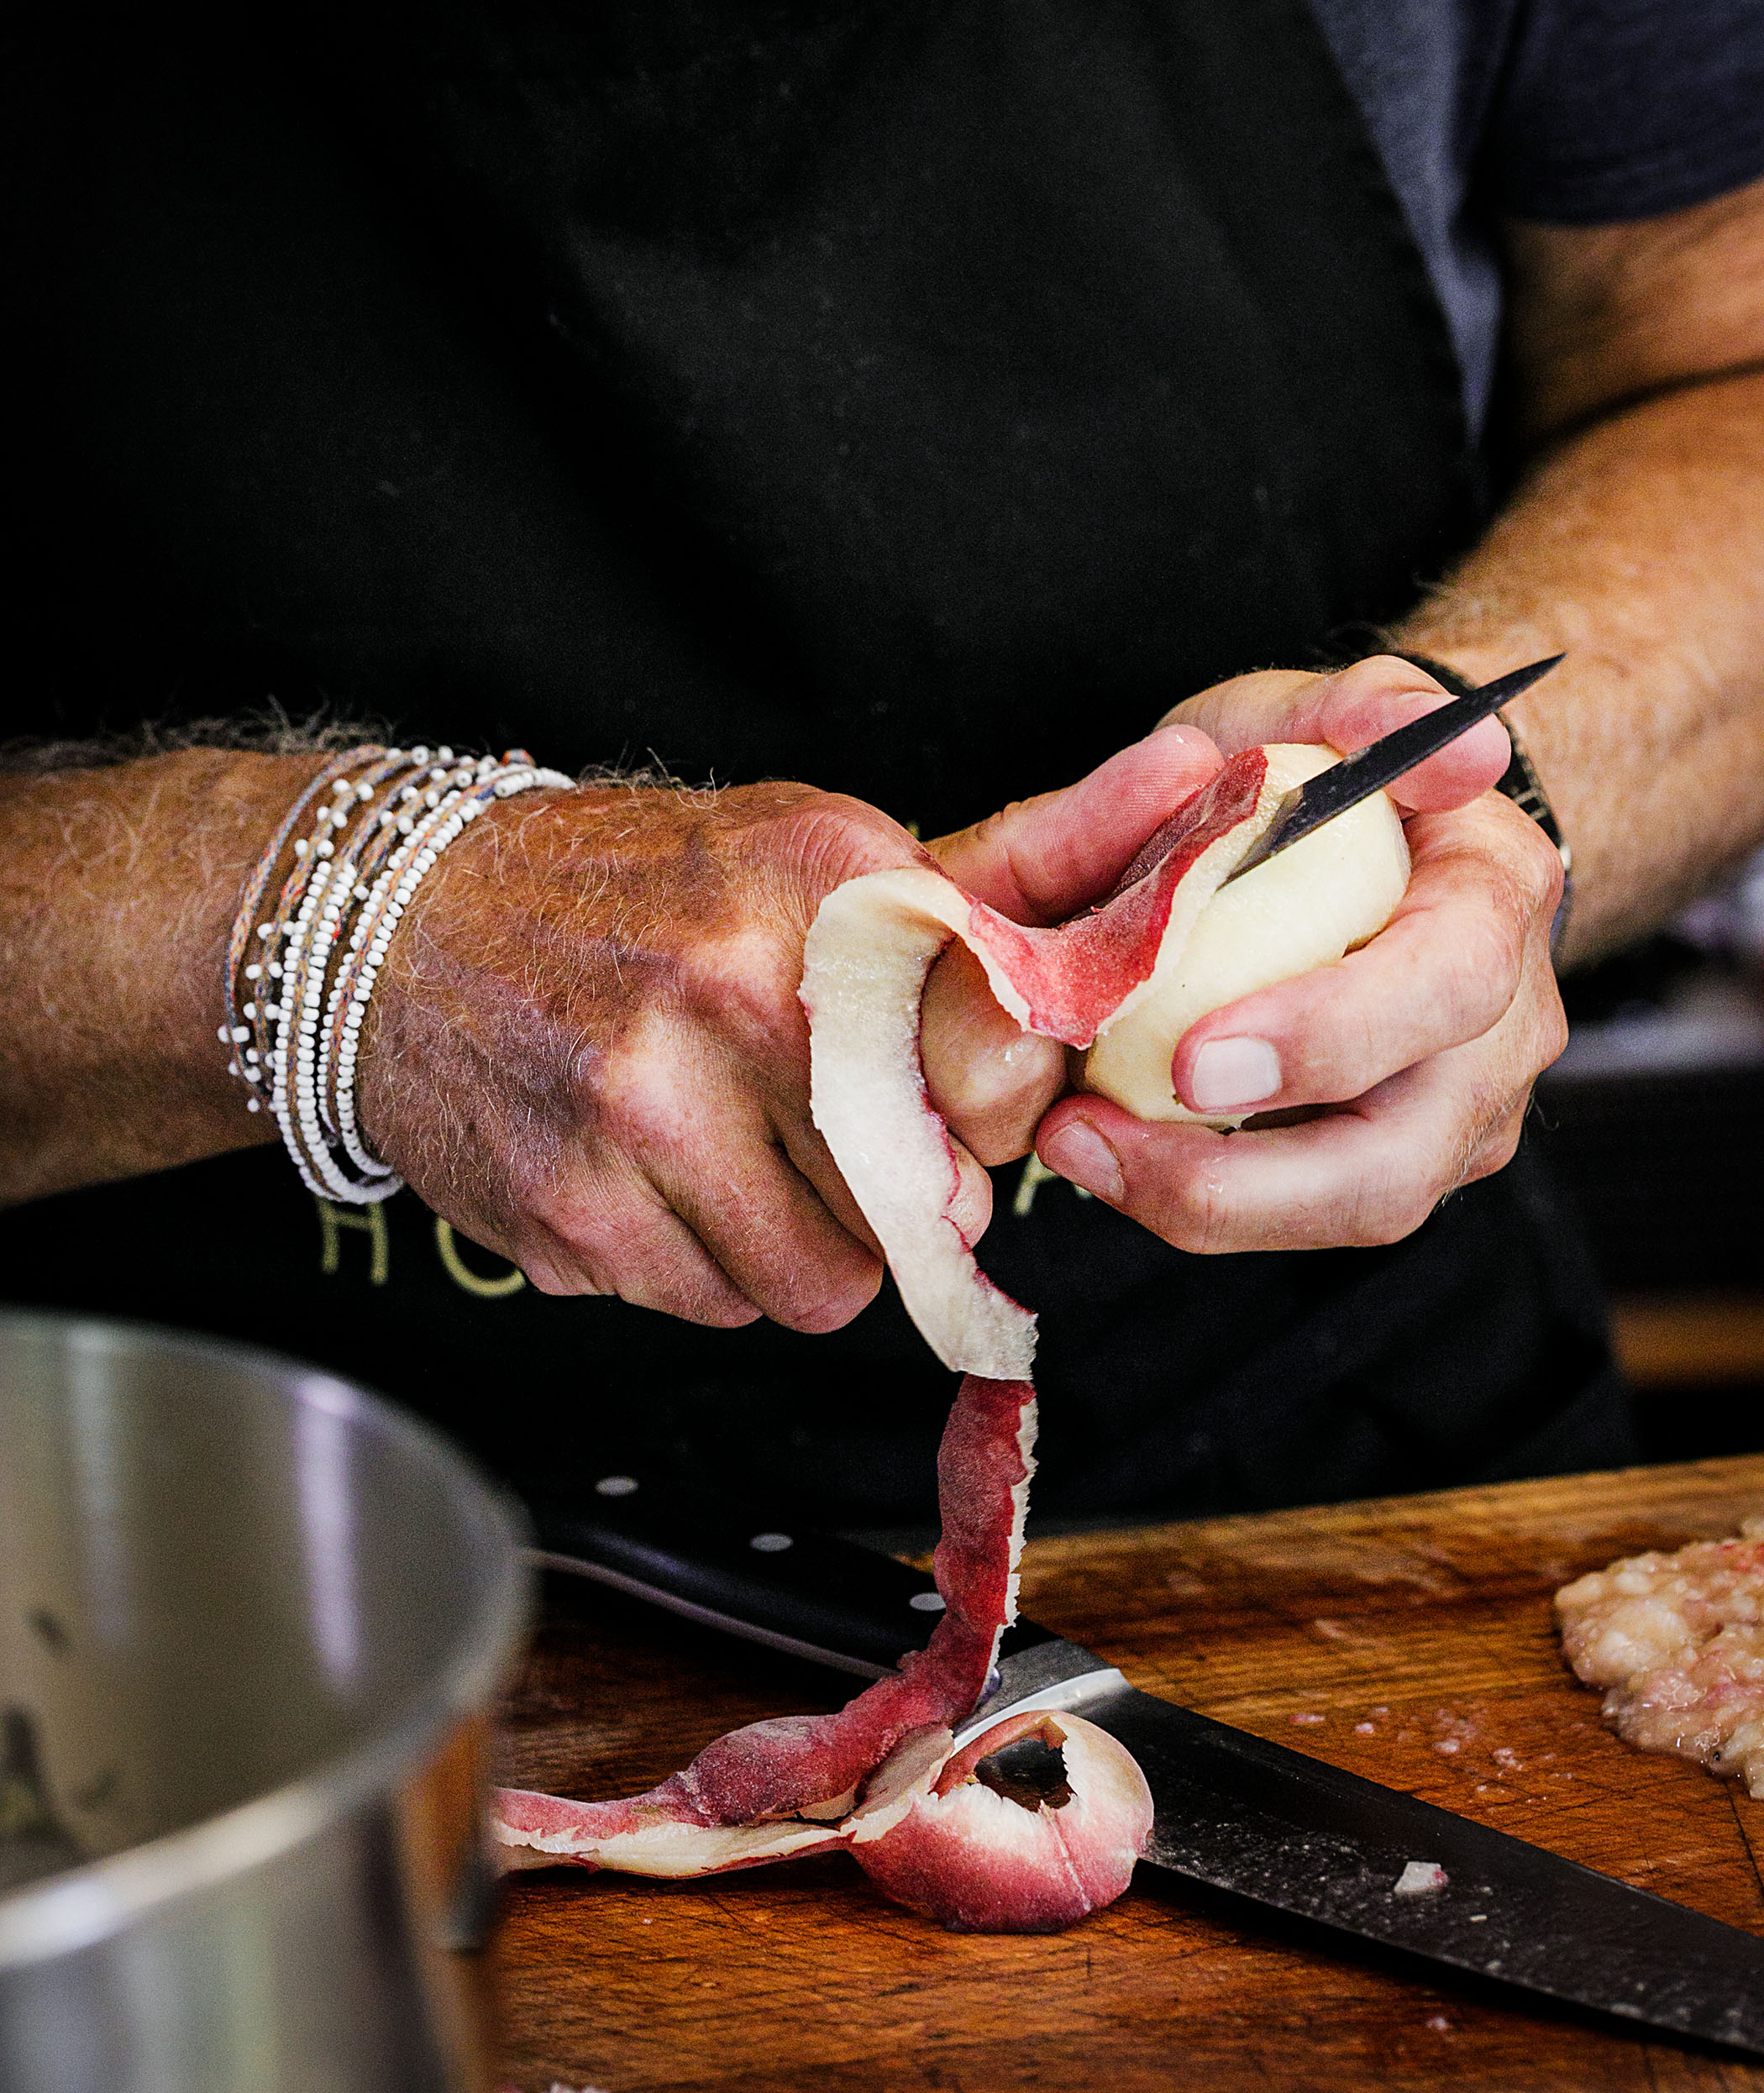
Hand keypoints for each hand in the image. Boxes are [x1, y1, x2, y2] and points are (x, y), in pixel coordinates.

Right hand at [358, 736, 1224, 1331]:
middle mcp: (734, 985)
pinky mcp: (571, 1212)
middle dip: (899, 1192)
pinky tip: (648, 1179)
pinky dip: (699, 1266)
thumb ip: (986, 874)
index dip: (991, 1109)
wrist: (396, 926)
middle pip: (924, 1193)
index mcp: (821, 879)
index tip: (951, 1103)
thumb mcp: (802, 845)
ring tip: (730, 1158)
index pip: (1003, 1055)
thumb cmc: (632, 892)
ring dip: (799, 1245)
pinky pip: (713, 1307)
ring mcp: (641, 1106)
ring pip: (824, 1283)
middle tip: (828, 1138)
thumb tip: (1183, 785)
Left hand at [1032, 657, 1567, 1249]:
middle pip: (1404, 1152)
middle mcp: (1501, 1030)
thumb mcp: (1314, 708)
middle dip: (1248, 1179)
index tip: (1195, 1059)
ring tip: (1074, 1148)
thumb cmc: (1322, 775)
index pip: (1444, 984)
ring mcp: (1457, 1113)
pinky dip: (1203, 1196)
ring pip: (1353, 1209)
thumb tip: (1441, 741)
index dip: (1330, 1033)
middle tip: (1091, 1141)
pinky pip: (1304, 1212)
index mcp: (1494, 900)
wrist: (1364, 837)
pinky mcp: (1395, 1163)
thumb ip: (1364, 702)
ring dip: (1203, 1202)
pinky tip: (1108, 1155)